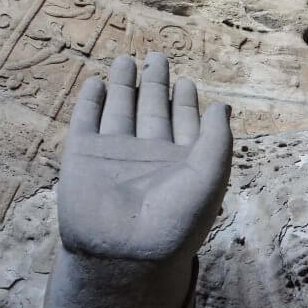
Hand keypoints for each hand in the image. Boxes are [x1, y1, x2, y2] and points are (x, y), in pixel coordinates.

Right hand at [58, 52, 231, 260]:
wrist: (127, 250)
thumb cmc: (177, 215)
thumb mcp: (211, 172)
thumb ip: (218, 138)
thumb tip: (223, 106)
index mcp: (182, 160)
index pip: (185, 122)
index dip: (186, 102)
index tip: (187, 82)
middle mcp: (150, 154)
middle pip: (152, 109)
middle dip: (155, 84)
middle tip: (157, 57)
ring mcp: (115, 154)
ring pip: (120, 109)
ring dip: (124, 85)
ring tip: (126, 59)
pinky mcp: (83, 155)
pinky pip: (87, 121)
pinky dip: (91, 102)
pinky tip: (96, 84)